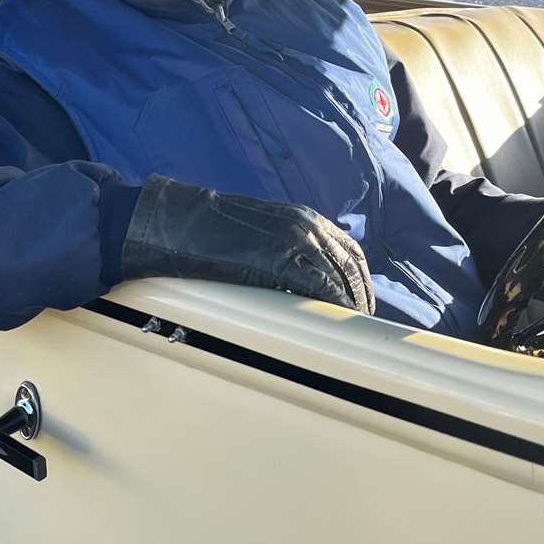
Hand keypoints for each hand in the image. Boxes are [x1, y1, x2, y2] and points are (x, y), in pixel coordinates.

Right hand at [121, 175, 374, 313]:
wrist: (182, 225)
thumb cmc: (212, 232)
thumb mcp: (261, 231)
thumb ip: (288, 247)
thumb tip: (305, 277)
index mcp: (304, 217)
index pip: (349, 249)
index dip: (359, 278)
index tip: (361, 300)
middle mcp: (307, 225)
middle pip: (351, 265)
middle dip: (360, 295)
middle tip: (362, 321)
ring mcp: (296, 240)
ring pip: (340, 277)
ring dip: (350, 303)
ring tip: (350, 327)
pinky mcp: (281, 259)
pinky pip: (319, 285)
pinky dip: (332, 303)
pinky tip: (333, 320)